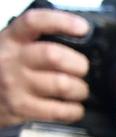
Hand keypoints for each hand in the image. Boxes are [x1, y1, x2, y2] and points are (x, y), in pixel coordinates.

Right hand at [0, 9, 89, 126]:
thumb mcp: (16, 48)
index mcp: (13, 40)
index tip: (81, 28)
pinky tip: (72, 108)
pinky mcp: (21, 108)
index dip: (61, 22)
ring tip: (78, 90)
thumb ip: (41, 42)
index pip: (35, 22)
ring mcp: (15, 85)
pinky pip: (60, 111)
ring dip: (80, 90)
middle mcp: (12, 60)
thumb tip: (81, 42)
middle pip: (54, 56)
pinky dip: (74, 111)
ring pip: (63, 85)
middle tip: (82, 69)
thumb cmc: (8, 70)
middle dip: (79, 64)